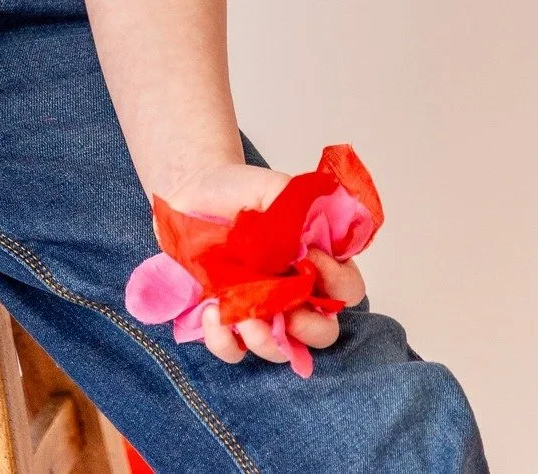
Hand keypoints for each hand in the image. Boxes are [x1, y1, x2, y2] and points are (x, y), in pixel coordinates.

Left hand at [160, 163, 365, 366]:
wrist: (190, 189)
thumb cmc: (235, 189)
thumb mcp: (272, 188)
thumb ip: (297, 206)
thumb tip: (309, 238)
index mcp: (314, 261)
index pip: (347, 289)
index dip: (337, 282)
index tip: (309, 257)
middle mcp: (293, 293)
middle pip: (323, 332)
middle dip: (310, 328)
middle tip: (288, 311)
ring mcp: (261, 310)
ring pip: (279, 349)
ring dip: (265, 341)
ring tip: (244, 316)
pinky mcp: (227, 318)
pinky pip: (232, 350)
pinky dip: (224, 341)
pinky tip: (212, 312)